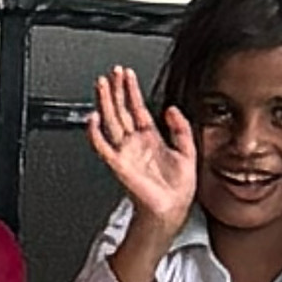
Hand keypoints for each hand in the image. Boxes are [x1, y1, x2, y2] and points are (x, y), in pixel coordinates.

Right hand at [85, 62, 199, 238]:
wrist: (172, 208)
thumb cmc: (178, 186)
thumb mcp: (188, 150)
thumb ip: (181, 128)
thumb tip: (171, 108)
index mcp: (151, 137)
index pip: (137, 107)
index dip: (131, 90)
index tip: (126, 74)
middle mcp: (135, 142)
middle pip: (120, 110)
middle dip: (115, 90)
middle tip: (111, 73)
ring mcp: (125, 151)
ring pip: (110, 121)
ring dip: (104, 102)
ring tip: (101, 85)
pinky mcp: (118, 164)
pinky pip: (102, 146)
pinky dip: (94, 133)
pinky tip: (93, 119)